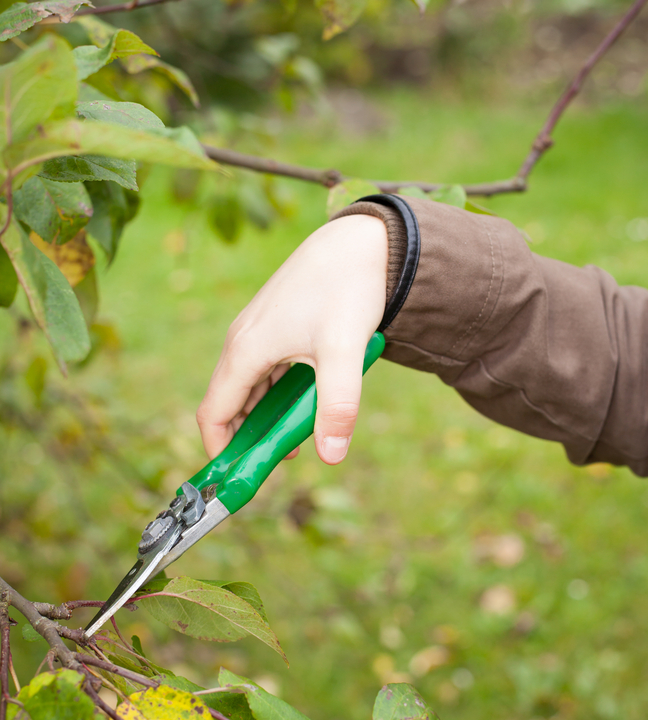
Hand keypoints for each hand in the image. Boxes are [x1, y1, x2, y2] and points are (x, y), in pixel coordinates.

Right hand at [197, 214, 387, 464]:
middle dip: (249, 438)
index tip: (240, 479)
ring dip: (266, 416)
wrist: (362, 239)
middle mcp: (243, 340)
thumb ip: (337, 405)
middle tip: (279, 463)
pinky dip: (277, 394)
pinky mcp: (275, 323)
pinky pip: (264, 370)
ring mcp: (257, 330)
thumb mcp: (345, 351)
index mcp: (245, 349)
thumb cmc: (348, 288)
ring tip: (299, 436)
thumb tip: (331, 455)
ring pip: (249, 387)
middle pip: (230, 404)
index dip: (222, 452)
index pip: (214, 415)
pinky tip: (308, 401)